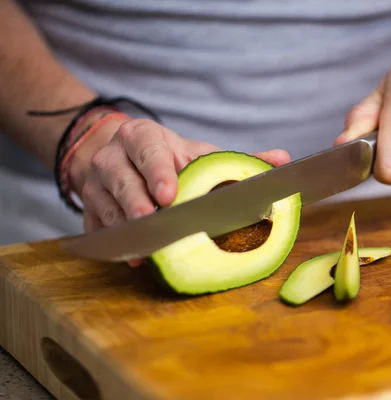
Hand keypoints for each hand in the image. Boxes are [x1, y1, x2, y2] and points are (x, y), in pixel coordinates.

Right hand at [69, 116, 289, 265]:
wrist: (125, 157)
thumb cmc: (169, 158)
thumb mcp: (200, 154)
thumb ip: (237, 160)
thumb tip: (283, 161)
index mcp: (142, 137)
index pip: (147, 150)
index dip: (157, 172)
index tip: (169, 195)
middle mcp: (113, 157)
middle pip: (122, 181)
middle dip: (138, 204)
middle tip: (156, 222)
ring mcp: (95, 184)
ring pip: (107, 207)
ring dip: (128, 229)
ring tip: (148, 248)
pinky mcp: (88, 208)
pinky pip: (98, 228)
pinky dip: (116, 244)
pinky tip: (136, 256)